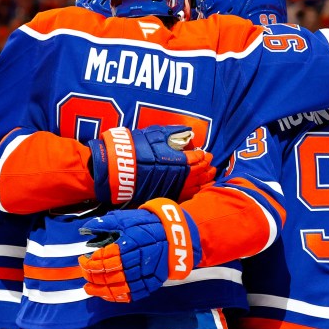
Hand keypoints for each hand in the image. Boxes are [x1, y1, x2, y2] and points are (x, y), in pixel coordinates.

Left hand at [79, 198, 199, 301]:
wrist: (176, 235)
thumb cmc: (148, 224)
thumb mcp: (127, 218)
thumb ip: (105, 224)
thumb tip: (84, 229)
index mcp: (128, 245)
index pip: (102, 260)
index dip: (88, 263)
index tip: (83, 259)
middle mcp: (136, 262)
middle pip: (108, 274)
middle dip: (92, 276)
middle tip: (84, 274)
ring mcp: (145, 274)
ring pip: (118, 287)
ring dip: (101, 289)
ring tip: (89, 289)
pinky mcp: (152, 283)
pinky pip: (132, 294)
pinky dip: (118, 296)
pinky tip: (108, 295)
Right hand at [88, 125, 214, 205]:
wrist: (116, 169)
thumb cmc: (134, 148)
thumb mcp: (154, 134)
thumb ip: (172, 133)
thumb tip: (187, 132)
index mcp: (178, 160)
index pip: (197, 160)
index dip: (204, 157)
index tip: (207, 154)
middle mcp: (178, 176)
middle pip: (199, 174)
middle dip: (207, 170)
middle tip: (212, 165)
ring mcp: (172, 188)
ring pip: (194, 187)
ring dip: (204, 182)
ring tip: (210, 178)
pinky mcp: (164, 195)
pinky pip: (184, 196)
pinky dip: (194, 192)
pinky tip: (198, 190)